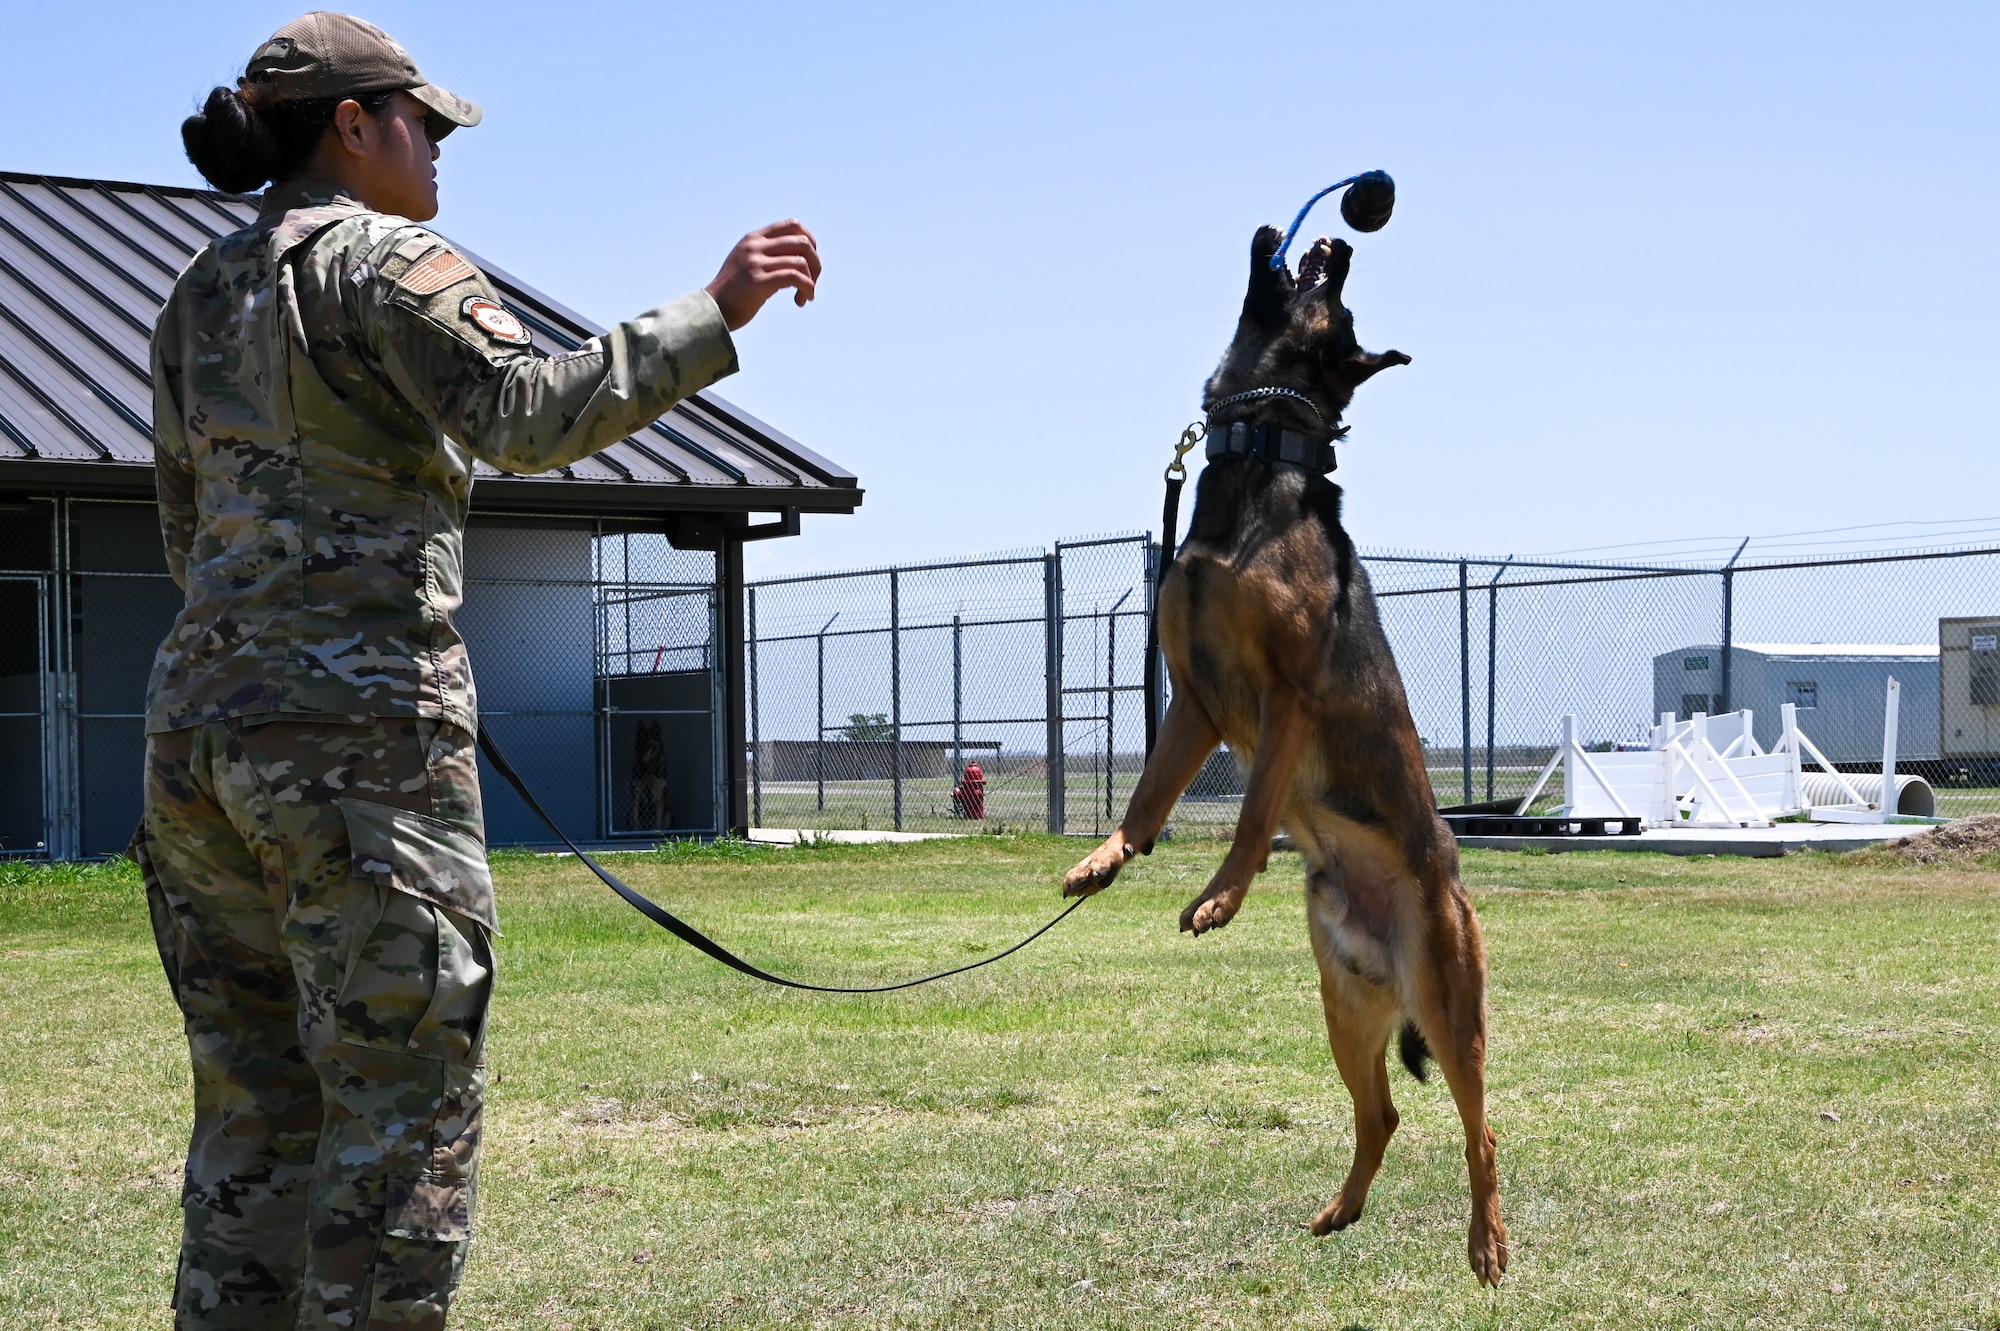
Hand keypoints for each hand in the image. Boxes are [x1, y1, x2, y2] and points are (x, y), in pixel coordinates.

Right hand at [704, 220, 820, 330]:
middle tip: (812, 281)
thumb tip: (801, 258)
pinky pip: (795, 278)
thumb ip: (768, 254)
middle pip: (803, 243)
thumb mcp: (748, 262)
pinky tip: (802, 300)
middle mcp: (755, 246)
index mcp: (754, 238)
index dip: (810, 241)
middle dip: (815, 264)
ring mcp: (756, 263)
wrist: (712, 310)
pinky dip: (807, 288)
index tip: (810, 262)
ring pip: (801, 262)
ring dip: (811, 281)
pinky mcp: (759, 282)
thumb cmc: (734, 292)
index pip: (793, 225)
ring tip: (805, 295)